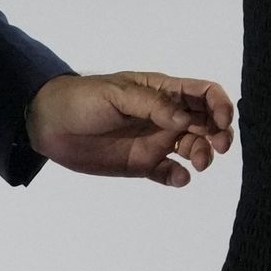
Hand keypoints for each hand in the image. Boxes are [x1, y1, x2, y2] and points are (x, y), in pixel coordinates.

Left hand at [29, 71, 235, 185]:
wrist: (49, 125)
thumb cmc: (82, 99)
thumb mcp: (117, 94)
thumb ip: (153, 105)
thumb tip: (186, 120)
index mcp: (163, 92)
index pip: (204, 94)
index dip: (220, 105)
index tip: (222, 122)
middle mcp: (165, 117)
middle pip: (206, 123)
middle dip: (219, 135)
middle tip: (217, 148)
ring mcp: (155, 141)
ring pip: (193, 148)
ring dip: (203, 155)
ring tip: (197, 163)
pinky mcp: (142, 164)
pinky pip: (169, 172)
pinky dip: (179, 177)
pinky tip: (178, 178)